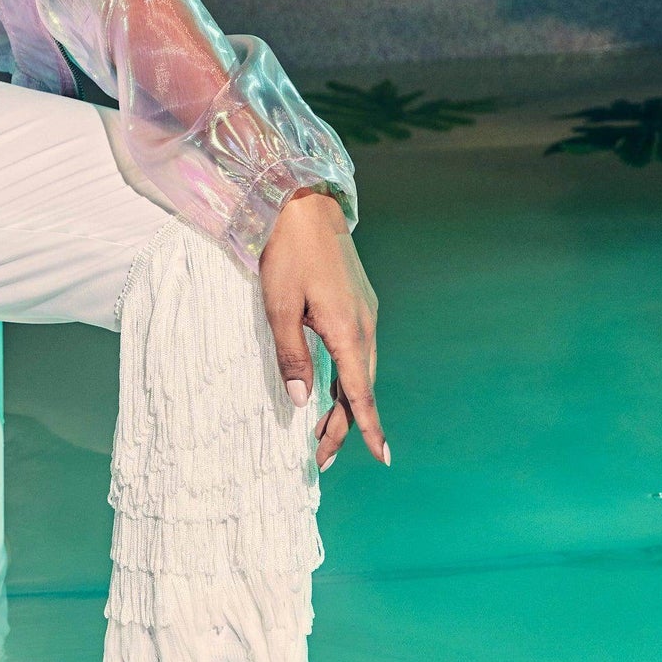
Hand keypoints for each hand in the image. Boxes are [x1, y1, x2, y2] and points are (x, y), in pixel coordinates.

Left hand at [259, 189, 386, 470]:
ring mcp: (365, 312)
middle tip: (322, 457)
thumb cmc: (286, 252)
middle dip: (345, 425)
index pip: (360, 393)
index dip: (368, 427)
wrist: (304, 204)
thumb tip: (302, 402)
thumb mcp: (280, 306)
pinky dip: (348, 377)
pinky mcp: (358, 302)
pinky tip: (333, 386)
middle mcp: (364, 325)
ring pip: (360, 370)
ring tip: (322, 431)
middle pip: (361, 388)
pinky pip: (358, 351)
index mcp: (347, 330)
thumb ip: (292, 355)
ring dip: (346, 402)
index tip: (381, 458)